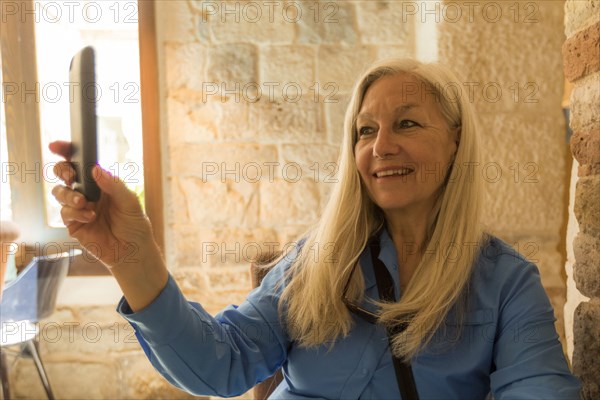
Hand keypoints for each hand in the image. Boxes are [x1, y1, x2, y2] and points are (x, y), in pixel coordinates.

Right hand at [49, 140, 155, 268]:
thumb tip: (95, 168)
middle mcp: (87, 193)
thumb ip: (114, 185)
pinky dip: (76, 213)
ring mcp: (78, 208)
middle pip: (64, 174)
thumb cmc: (135, 224)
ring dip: (69, 195)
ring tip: (84, 202)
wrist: (133, 251)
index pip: (81, 163)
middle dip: (62, 170)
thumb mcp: (130, 201)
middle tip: (71, 176)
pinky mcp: (74, 225)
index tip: (56, 145)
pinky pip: (65, 213)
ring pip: (60, 192)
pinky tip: (90, 217)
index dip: (66, 152)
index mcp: (100, 182)